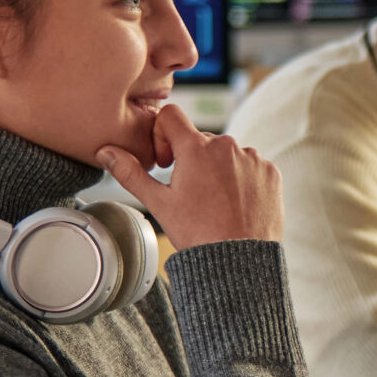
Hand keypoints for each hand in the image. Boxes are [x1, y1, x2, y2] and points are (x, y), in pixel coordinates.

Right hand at [97, 104, 283, 249]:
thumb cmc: (197, 233)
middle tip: (189, 192)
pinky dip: (241, 178)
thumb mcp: (159, 203)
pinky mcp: (270, 172)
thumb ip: (130, 172)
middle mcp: (227, 146)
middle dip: (191, 158)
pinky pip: (251, 165)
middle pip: (200, 139)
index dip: (163, 135)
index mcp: (196, 148)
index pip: (171, 115)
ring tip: (214, 202)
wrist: (239, 260)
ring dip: (218, 168)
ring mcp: (252, 158)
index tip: (167, 162)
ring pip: (227, 153)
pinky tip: (235, 203)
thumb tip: (105, 151)